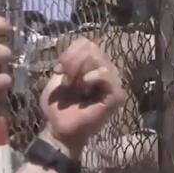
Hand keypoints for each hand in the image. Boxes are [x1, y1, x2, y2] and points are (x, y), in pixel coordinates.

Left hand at [40, 39, 126, 154]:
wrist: (59, 130)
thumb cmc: (58, 108)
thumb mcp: (56, 79)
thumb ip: (67, 60)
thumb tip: (80, 47)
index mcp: (93, 66)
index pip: (86, 42)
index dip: (68, 54)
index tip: (59, 71)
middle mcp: (106, 71)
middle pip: (90, 48)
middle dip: (72, 63)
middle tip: (68, 83)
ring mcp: (114, 82)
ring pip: (96, 58)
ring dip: (79, 74)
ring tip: (77, 90)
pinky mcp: (116, 94)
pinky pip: (104, 73)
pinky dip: (90, 78)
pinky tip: (84, 91)